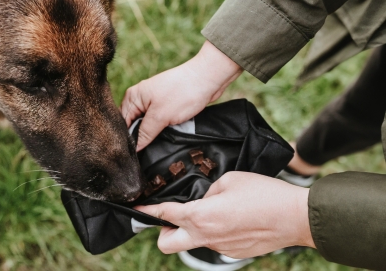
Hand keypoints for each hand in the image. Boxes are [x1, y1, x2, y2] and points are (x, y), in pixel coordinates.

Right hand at [121, 41, 242, 149]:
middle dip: (138, 137)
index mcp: (133, 96)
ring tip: (154, 146)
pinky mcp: (164, 105)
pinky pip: (156, 121)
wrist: (207, 78)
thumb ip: (145, 133)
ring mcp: (152, 101)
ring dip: (150, 134)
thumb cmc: (183, 92)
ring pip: (145, 124)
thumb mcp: (161, 116)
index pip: (122, 123)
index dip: (126, 139)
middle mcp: (140, 98)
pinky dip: (159, 129)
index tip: (133, 154)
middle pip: (132, 124)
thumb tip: (135, 148)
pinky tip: (163, 137)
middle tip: (144, 153)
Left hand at [135, 172, 314, 257]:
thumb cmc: (264, 193)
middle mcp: (206, 236)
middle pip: (167, 244)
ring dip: (192, 229)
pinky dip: (214, 232)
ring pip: (192, 243)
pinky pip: (214, 243)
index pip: (164, 214)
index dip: (147, 210)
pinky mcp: (234, 254)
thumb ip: (208, 190)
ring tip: (210, 211)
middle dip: (162, 231)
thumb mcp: (230, 179)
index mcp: (201, 215)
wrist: (296, 217)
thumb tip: (203, 199)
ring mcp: (220, 248)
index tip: (137, 208)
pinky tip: (231, 219)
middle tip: (172, 216)